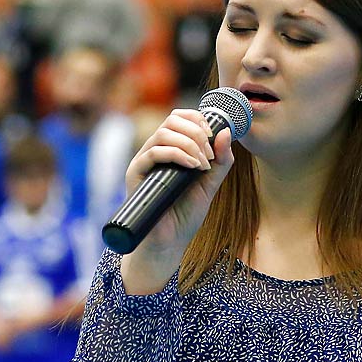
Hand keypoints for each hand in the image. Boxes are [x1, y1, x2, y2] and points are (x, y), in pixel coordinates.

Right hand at [118, 108, 235, 293]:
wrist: (169, 243)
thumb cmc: (185, 215)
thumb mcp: (210, 184)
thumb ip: (220, 161)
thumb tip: (225, 132)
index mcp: (171, 150)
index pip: (179, 118)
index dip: (198, 119)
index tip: (213, 137)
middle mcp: (155, 151)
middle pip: (172, 120)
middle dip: (197, 133)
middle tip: (209, 155)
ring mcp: (144, 161)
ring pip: (163, 133)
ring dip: (189, 144)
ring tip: (202, 165)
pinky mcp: (136, 174)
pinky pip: (154, 152)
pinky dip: (177, 154)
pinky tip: (192, 167)